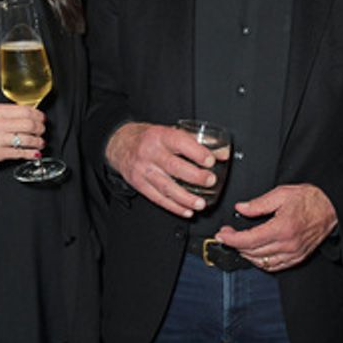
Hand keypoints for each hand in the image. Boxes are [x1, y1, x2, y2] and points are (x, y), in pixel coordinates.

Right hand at [0, 103, 44, 166]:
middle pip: (28, 124)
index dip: (38, 115)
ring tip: (40, 142)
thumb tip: (31, 114)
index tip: (42, 118)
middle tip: (42, 131)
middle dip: (40, 128)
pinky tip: (35, 153)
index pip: (24, 110)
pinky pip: (19, 153)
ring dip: (38, 142)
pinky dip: (31, 154)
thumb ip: (8, 113)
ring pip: (26, 139)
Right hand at [105, 122, 219, 217]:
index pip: (179, 143)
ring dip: (185, 198)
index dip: (196, 152)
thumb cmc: (150, 138)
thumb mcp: (170, 132)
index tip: (211, 160)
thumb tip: (221, 154)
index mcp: (160, 136)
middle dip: (194, 176)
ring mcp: (143, 170)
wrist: (121, 144)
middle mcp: (150, 153)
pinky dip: (173, 206)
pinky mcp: (139, 184)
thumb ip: (195, 143)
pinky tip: (186, 210)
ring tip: (200, 204)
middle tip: (210, 181)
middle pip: (173, 166)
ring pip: (165, 187)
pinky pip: (157, 198)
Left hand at [214, 183, 336, 271]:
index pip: (249, 240)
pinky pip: (275, 266)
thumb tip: (241, 208)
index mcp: (282, 228)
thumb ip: (258, 203)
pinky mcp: (298, 257)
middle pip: (252, 252)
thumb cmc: (310, 199)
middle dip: (235, 244)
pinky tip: (255, 254)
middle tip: (227, 235)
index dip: (231, 239)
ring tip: (239, 244)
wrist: (331, 206)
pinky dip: (261, 262)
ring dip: (246, 255)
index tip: (222, 234)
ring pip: (262, 262)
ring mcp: (293, 253)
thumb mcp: (281, 194)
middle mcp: (288, 244)